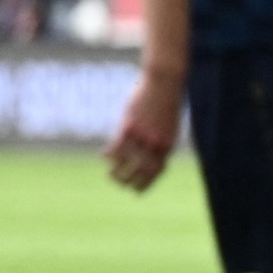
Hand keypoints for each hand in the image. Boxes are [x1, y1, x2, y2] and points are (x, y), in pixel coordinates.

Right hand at [105, 69, 181, 191]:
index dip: (146, 183)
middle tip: (120, 185)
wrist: (165, 82)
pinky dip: (109, 155)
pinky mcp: (130, 126)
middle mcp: (155, 144)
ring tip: (109, 174)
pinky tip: (103, 157)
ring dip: (115, 172)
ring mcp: (142, 136)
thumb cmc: (167, 102)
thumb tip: (155, 151)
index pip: (157, 172)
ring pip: (126, 162)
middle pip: (141, 171)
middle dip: (129, 182)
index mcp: (167, 145)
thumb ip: (161, 139)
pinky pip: (117, 147)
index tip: (137, 190)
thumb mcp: (169, 124)